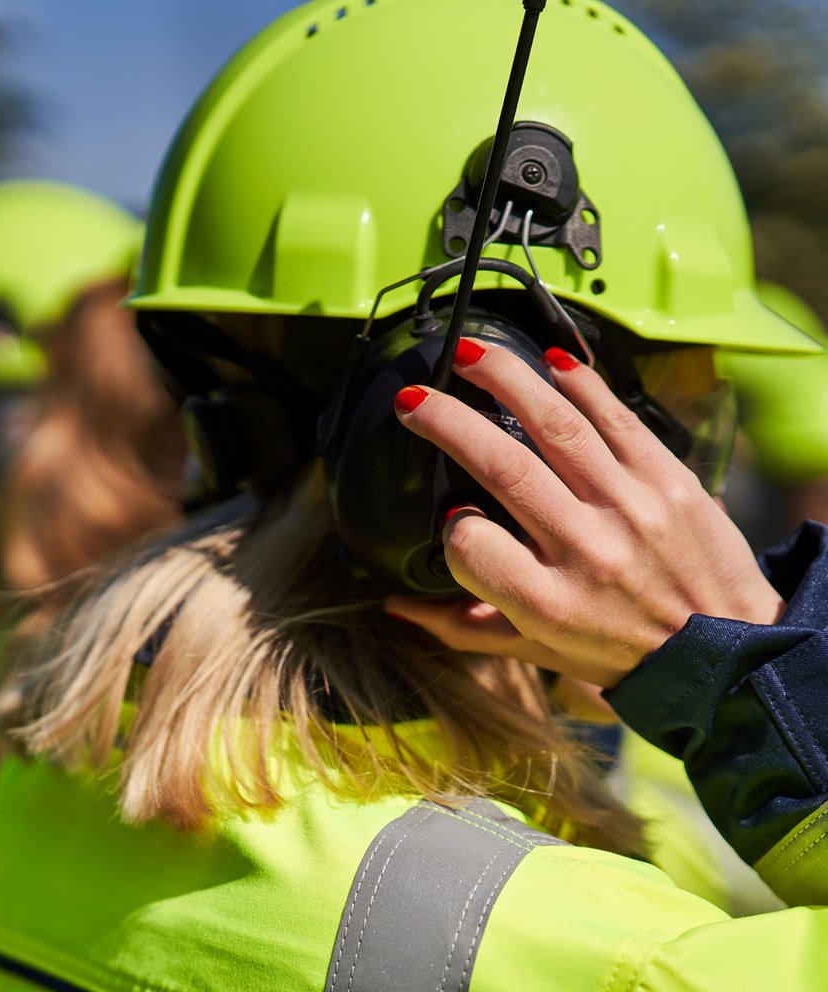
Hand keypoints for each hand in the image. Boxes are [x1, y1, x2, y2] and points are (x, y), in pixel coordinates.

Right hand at [390, 343, 784, 687]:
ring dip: (505, 379)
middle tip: (412, 399)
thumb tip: (394, 604)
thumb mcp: (536, 650)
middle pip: (502, 468)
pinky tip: (547, 361)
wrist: (728, 649)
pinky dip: (579, 382)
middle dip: (447, 421)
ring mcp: (632, 508)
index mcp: (548, 604)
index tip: (455, 520)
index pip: (469, 546)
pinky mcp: (670, 479)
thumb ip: (462, 628)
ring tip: (467, 354)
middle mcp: (588, 551)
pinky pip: (615, 416)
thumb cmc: (620, 651)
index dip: (451, 527)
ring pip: (556, 425)